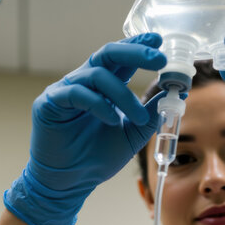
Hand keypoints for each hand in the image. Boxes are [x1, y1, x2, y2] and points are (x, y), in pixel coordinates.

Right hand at [4, 33, 167, 224]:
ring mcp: (65, 90)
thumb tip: (175, 94)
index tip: (159, 41)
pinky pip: (76, 94)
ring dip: (124, 95)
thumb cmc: (97, 157)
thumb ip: (150, 114)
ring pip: (97, 75)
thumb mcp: (133, 134)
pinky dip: (99, 105)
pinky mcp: (50, 104)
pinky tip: (112, 121)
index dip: (138, 46)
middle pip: (108, 54)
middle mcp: (84, 82)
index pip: (122, 59)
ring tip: (139, 118)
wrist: (71, 182)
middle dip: (135, 53)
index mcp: (104, 87)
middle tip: (159, 59)